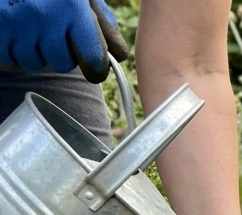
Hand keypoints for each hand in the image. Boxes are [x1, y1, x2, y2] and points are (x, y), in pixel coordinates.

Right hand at [0, 0, 128, 83]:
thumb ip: (102, 23)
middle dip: (62, 54)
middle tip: (55, 35)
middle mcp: (46, 15)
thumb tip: (119, 55)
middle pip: (63, 64)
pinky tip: (17, 31)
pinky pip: (10, 58)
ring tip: (33, 29)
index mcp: (72, 7)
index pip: (93, 58)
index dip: (96, 67)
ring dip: (36, 52)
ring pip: (35, 63)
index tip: (95, 68)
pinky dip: (13, 49)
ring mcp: (18, 22)